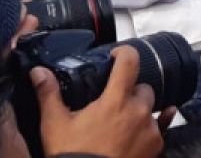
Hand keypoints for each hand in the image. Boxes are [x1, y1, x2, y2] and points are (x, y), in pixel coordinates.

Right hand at [34, 45, 162, 157]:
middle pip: (142, 88)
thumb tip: (39, 73)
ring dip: (139, 112)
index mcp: (115, 101)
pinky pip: (161, 128)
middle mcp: (138, 111)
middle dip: (129, 92)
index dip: (124, 53)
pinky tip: (141, 131)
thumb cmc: (73, 156)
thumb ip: (49, 94)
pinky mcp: (157, 145)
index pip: (129, 62)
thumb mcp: (55, 125)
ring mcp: (150, 129)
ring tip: (119, 125)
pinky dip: (151, 128)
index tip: (117, 56)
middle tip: (112, 104)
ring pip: (151, 108)